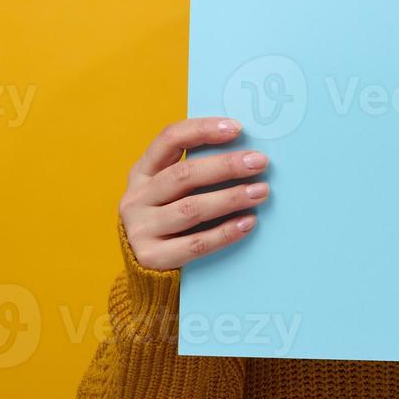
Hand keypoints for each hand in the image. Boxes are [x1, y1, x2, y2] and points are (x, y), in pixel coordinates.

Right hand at [118, 118, 269, 269]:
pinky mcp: (151, 258)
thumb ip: (195, 173)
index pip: (169, 139)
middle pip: (184, 174)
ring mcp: (140, 228)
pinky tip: (248, 222)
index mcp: (142, 172)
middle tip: (260, 162)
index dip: (202, 129)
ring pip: (191, 209)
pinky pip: (195, 244)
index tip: (236, 128)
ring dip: (230, 198)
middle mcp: (137, 197)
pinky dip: (225, 232)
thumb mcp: (170, 192)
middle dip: (226, 166)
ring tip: (261, 191)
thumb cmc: (169, 219)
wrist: (144, 271)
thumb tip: (245, 154)